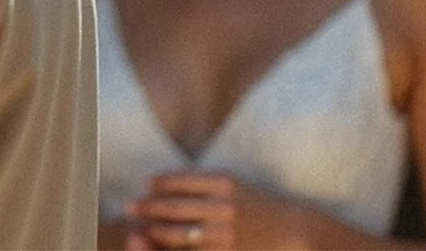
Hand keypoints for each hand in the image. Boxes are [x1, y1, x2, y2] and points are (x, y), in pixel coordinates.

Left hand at [127, 172, 325, 250]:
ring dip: (154, 230)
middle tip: (129, 208)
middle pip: (174, 207)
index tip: (145, 186)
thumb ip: (205, 183)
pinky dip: (174, 250)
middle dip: (147, 208)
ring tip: (140, 229)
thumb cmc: (262, 206)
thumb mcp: (237, 185)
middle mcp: (223, 206)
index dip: (158, 184)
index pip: (180, 181)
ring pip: (179, 233)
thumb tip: (164, 184)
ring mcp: (226, 232)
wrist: (296, 232)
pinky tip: (163, 247)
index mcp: (224, 183)